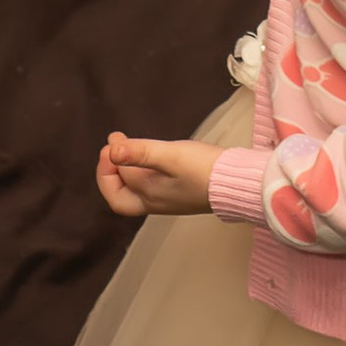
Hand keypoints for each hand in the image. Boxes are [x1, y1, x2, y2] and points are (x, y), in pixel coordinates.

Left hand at [97, 132, 220, 219]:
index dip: (106, 165)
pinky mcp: (181, 192)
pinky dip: (141, 170)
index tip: (112, 143)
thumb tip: (111, 150)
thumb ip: (140, 153)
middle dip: (110, 174)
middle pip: (121, 197)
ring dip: (126, 168)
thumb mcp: (170, 156)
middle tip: (113, 148)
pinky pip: (151, 185)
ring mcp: (169, 199)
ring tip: (127, 144)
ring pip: (136, 190)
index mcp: (148, 197)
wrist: (239, 182)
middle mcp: (155, 202)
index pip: (115, 185)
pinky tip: (149, 155)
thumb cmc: (204, 169)